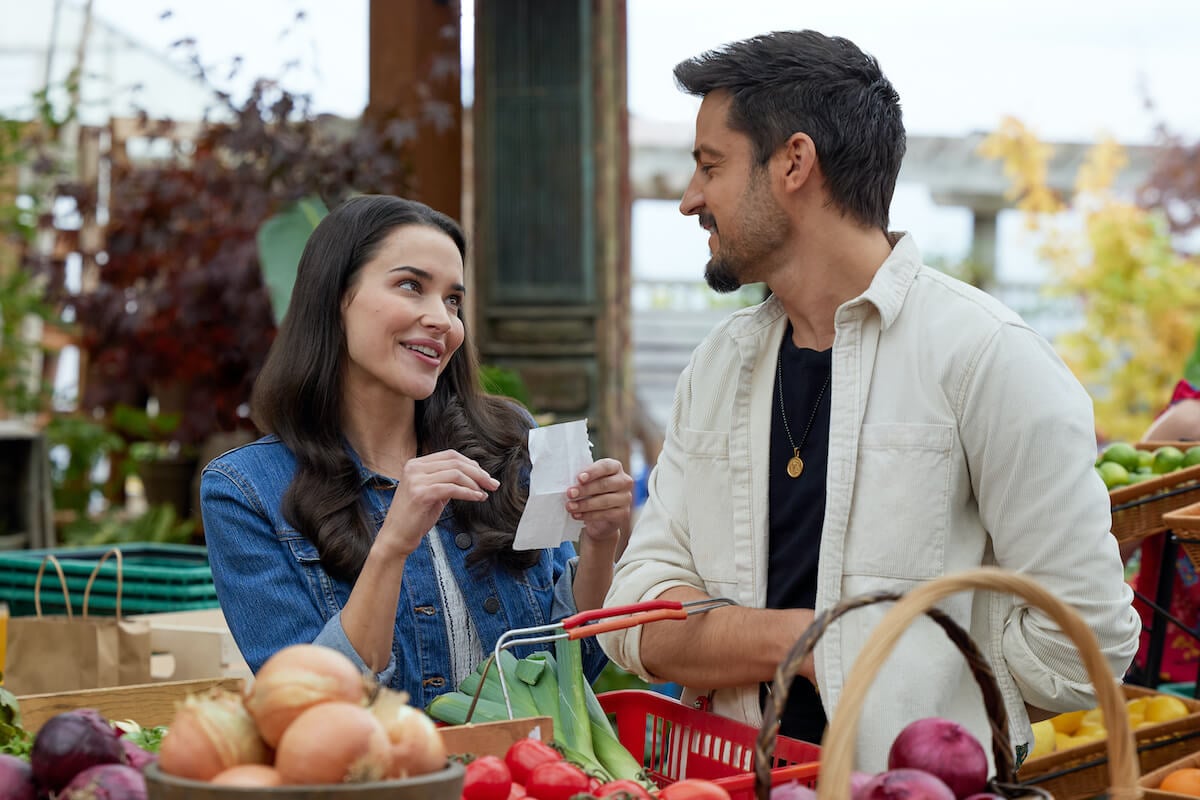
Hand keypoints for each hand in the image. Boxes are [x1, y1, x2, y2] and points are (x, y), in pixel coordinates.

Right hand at [377, 449, 498, 556]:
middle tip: (493, 484)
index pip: (450, 455)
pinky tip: (477, 498)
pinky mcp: (421, 494)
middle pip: (455, 462)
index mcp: (416, 464)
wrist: (396, 537)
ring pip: (456, 474)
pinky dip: (468, 492)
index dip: (471, 464)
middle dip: (478, 473)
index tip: (485, 475)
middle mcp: (414, 468)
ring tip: (485, 493)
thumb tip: (473, 474)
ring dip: (475, 483)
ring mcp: (416, 480)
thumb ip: (446, 480)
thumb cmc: (415, 517)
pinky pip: (452, 488)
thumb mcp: (432, 492)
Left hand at [567, 458, 632, 544]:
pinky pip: (606, 514)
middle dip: (585, 490)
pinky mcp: (624, 513)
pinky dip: (589, 515)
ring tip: (570, 506)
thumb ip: (583, 479)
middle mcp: (624, 481)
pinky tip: (577, 515)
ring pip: (605, 501)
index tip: (579, 478)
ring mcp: (626, 498)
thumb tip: (568, 481)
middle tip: (570, 493)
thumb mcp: (589, 482)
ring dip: (585, 504)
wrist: (601, 516)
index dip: (592, 472)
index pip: (606, 466)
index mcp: (615, 468)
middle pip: (605, 484)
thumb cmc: (592, 492)